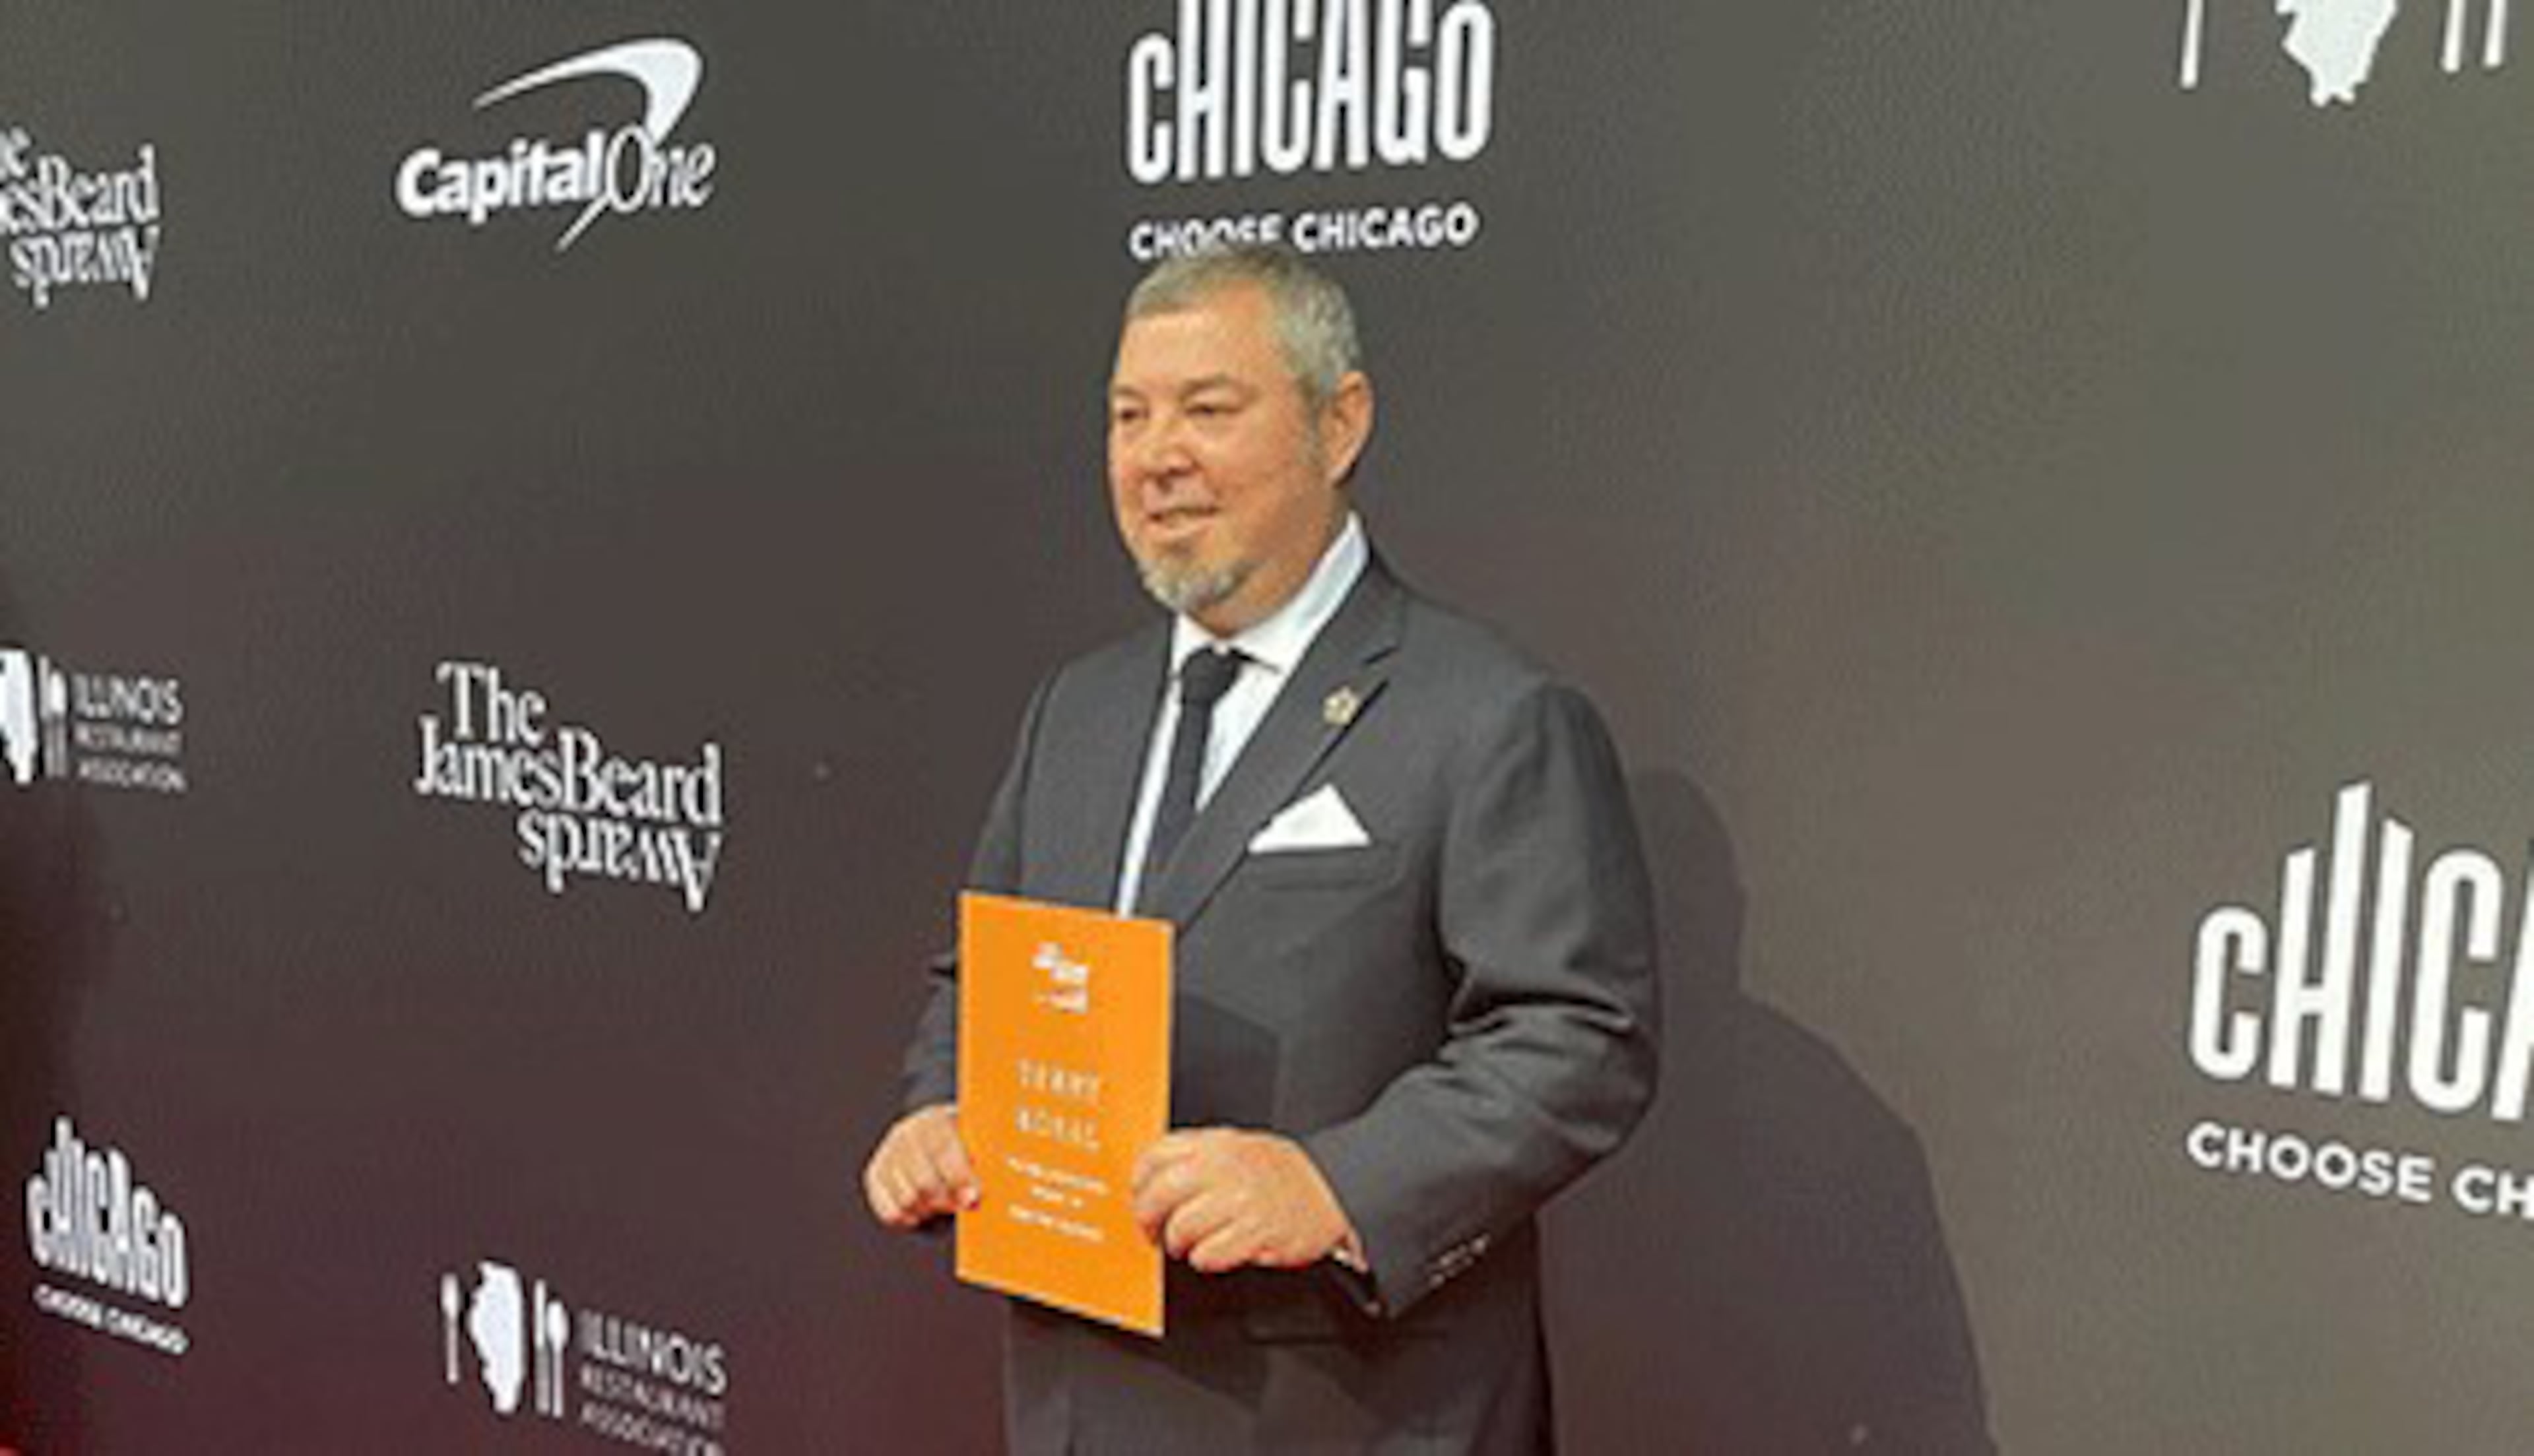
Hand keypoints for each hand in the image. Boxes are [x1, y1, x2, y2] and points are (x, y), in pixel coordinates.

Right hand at [863, 1103, 979, 1228]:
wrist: (930, 1131)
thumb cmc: (959, 1140)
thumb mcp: (973, 1138)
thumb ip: (978, 1161)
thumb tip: (977, 1193)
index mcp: (934, 1119)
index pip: (943, 1150)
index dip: (959, 1178)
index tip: (973, 1197)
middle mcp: (905, 1135)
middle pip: (923, 1181)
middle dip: (946, 1201)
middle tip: (961, 1206)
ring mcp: (886, 1155)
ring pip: (907, 1199)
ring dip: (929, 1210)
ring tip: (943, 1205)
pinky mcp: (874, 1176)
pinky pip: (889, 1211)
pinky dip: (908, 1218)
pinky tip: (922, 1211)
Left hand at [1130, 1129, 1353, 1273]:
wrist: (1339, 1192)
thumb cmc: (1289, 1176)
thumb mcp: (1243, 1147)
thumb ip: (1203, 1155)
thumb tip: (1157, 1176)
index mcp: (1217, 1144)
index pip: (1155, 1157)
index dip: (1140, 1183)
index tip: (1141, 1198)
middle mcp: (1225, 1167)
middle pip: (1159, 1194)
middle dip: (1150, 1220)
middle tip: (1156, 1232)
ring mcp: (1240, 1200)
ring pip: (1180, 1228)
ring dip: (1180, 1245)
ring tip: (1191, 1246)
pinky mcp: (1256, 1233)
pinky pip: (1208, 1254)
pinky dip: (1206, 1260)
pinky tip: (1217, 1253)